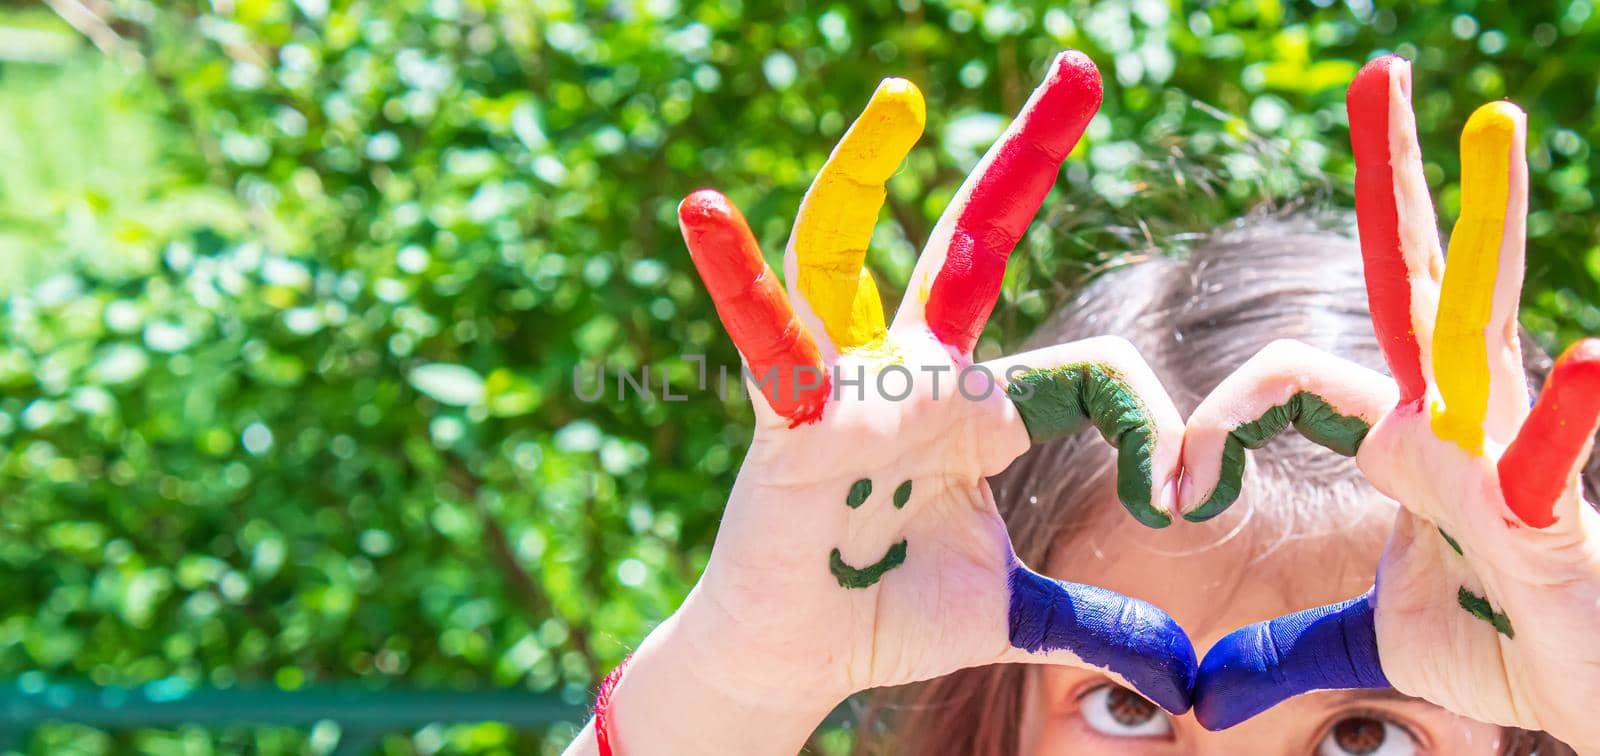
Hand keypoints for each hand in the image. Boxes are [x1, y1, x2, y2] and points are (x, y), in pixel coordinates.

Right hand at [597, 51, 1196, 754]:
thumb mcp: (1013, 612)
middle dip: (1026, 155)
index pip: (1091, 371)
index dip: (1149, 425)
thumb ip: (1091, 620)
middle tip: (1081, 69)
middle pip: (974, 242)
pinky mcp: (790, 418)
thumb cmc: (891, 616)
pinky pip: (767, 340)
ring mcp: (849, 386)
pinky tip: (707, 214)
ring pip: (849, 255)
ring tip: (903, 98)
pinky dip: (738, 281)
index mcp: (982, 409)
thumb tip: (1179, 669)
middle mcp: (919, 374)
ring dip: (865, 174)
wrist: (801, 658)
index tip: (1182, 498)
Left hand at [1179, 55, 1599, 749]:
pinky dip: (1576, 413)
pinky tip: (1594, 361)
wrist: (1597, 695)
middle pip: (1410, 277)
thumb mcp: (1377, 636)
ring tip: (1491, 125)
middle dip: (1392, 180)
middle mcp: (1457, 414)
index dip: (1217, 420)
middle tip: (1380, 76)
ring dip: (1484, 226)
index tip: (1172, 495)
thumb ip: (1295, 640)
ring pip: (1482, 321)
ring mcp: (1509, 448)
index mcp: (1405, 431)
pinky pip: (1554, 454)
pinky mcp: (1549, 515)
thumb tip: (1214, 688)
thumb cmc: (1509, 647)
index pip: (1290, 374)